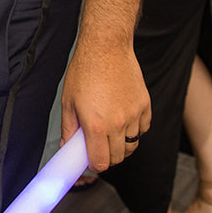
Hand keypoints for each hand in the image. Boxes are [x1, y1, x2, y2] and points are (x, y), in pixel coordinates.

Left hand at [60, 38, 150, 171]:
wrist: (106, 47)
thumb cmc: (85, 70)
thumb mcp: (68, 101)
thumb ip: (68, 129)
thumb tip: (66, 147)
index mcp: (96, 125)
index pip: (101, 162)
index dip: (95, 164)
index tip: (91, 159)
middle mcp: (118, 123)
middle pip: (118, 157)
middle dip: (107, 156)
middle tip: (99, 145)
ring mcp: (134, 114)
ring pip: (132, 145)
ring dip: (122, 144)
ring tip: (111, 132)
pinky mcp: (145, 105)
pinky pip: (143, 129)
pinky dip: (135, 130)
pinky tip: (123, 119)